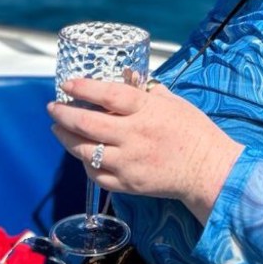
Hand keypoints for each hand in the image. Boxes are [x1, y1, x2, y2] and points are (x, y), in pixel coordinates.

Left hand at [47, 77, 243, 224]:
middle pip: (87, 123)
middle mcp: (134, 136)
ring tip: (58, 128)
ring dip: (65, 137)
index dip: (84, 88)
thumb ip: (147, 92)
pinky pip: (95, 174)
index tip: (67, 84)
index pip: (108, 94)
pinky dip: (83, 162)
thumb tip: (127, 79)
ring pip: (84, 150)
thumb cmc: (195, 132)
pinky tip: (80, 152)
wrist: (209, 170)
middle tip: (53, 107)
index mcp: (148, 111)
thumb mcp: (174, 102)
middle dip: (64, 113)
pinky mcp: (127, 184)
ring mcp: (129, 162)